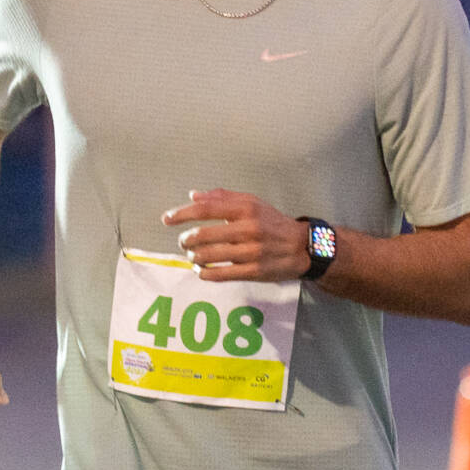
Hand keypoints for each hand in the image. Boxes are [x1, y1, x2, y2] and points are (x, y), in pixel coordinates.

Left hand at [164, 188, 308, 281]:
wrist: (302, 247)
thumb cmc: (273, 222)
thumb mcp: (252, 202)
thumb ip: (222, 197)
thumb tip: (193, 196)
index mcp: (246, 208)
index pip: (206, 209)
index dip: (182, 214)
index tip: (167, 219)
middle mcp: (248, 228)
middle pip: (203, 234)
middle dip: (186, 239)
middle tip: (183, 241)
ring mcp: (251, 252)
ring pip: (208, 255)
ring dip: (193, 256)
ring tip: (193, 255)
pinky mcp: (253, 271)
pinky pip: (220, 274)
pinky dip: (204, 273)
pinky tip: (202, 270)